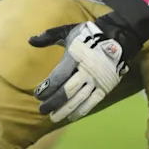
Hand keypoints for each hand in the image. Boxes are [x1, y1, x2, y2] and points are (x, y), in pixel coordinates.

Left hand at [29, 0, 148, 122]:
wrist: (118, 36)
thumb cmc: (89, 34)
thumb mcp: (68, 31)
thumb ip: (49, 36)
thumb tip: (30, 40)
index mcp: (74, 57)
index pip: (58, 77)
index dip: (47, 88)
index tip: (37, 95)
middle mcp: (84, 71)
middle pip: (66, 91)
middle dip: (53, 103)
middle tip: (42, 110)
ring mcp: (96, 80)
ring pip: (78, 100)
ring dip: (65, 110)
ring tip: (54, 117)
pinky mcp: (105, 87)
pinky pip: (92, 102)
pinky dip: (81, 111)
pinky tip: (72, 117)